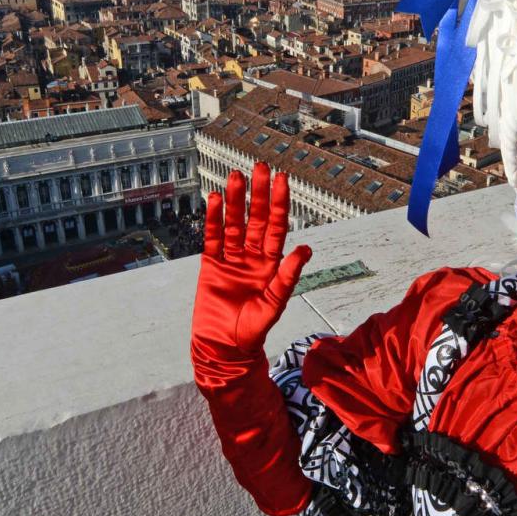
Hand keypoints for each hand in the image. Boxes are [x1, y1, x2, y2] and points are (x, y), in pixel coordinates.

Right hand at [193, 162, 311, 360]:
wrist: (223, 347)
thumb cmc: (252, 331)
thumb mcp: (274, 304)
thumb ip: (287, 277)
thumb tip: (305, 249)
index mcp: (271, 264)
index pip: (276, 227)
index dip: (279, 203)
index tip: (281, 179)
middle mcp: (252, 256)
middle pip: (256, 218)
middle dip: (259, 194)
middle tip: (260, 167)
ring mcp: (231, 259)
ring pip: (234, 223)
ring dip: (235, 201)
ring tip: (236, 176)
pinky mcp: (210, 265)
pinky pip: (212, 238)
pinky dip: (213, 219)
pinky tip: (215, 200)